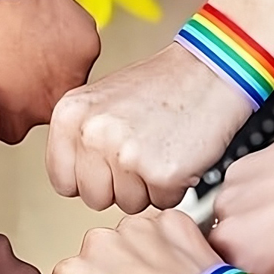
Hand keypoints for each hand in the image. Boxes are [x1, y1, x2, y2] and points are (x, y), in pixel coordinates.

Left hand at [0, 0, 99, 143]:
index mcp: (12, 126)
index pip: (16, 124)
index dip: (8, 100)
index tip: (2, 81)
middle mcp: (46, 109)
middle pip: (46, 103)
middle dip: (35, 85)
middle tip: (19, 56)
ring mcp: (73, 78)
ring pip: (68, 74)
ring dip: (55, 61)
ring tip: (31, 34)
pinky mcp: (88, 47)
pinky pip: (81, 45)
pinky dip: (69, 35)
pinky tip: (46, 19)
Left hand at [47, 44, 251, 213]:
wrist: (212, 69)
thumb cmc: (162, 85)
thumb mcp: (101, 101)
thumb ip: (79, 139)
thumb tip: (71, 179)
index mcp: (70, 115)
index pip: (62, 180)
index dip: (89, 178)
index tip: (107, 164)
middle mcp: (92, 134)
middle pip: (93, 198)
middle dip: (119, 185)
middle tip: (141, 153)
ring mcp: (124, 154)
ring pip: (128, 204)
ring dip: (148, 186)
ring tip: (160, 149)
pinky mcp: (160, 172)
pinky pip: (162, 202)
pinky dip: (175, 186)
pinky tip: (177, 155)